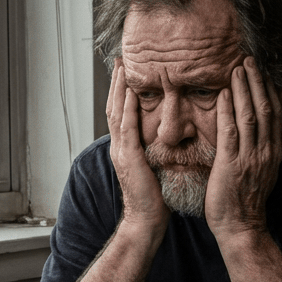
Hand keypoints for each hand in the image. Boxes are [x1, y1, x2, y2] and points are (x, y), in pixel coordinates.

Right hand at [106, 60, 168, 232]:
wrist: (146, 221)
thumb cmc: (155, 199)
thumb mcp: (154, 168)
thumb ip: (155, 151)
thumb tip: (168, 137)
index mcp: (125, 149)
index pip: (121, 113)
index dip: (122, 92)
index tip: (126, 72)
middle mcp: (119, 147)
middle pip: (114, 107)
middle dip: (116, 83)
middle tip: (119, 60)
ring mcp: (121, 152)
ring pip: (117, 113)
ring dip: (120, 89)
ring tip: (123, 68)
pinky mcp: (130, 158)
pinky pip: (127, 128)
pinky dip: (128, 109)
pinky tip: (132, 93)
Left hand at [205, 58, 281, 239]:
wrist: (241, 227)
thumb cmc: (246, 200)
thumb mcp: (265, 169)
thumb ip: (268, 146)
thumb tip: (274, 125)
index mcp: (274, 151)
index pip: (277, 113)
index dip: (272, 89)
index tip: (267, 69)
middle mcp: (266, 152)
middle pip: (266, 109)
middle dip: (258, 82)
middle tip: (250, 59)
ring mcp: (250, 158)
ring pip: (250, 116)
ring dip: (244, 90)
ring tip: (238, 68)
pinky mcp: (232, 165)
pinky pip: (231, 133)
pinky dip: (228, 111)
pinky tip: (224, 94)